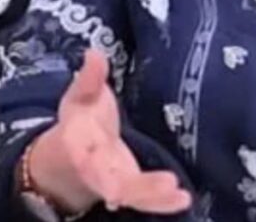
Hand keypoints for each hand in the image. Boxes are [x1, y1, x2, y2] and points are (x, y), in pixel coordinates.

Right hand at [26, 49, 191, 215]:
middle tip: (167, 185)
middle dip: (140, 188)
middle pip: (118, 184)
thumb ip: (89, 78)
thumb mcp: (80, 97)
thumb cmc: (79, 122)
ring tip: (179, 195)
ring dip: (156, 196)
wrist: (71, 154)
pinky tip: (183, 198)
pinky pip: (148, 198)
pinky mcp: (134, 188)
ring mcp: (117, 182)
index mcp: (81, 148)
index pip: (89, 161)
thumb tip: (94, 53)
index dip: (100, 174)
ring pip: (136, 195)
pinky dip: (164, 202)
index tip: (115, 189)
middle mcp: (99, 171)